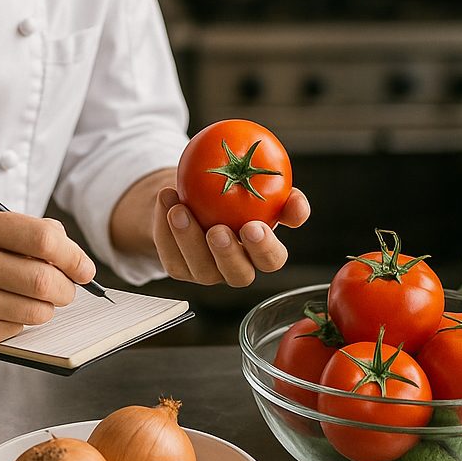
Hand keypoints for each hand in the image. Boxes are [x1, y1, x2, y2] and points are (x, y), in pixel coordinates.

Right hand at [0, 208, 96, 353]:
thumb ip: (22, 231)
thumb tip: (70, 252)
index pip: (43, 239)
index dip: (73, 256)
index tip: (83, 267)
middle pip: (44, 281)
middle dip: (67, 288)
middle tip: (67, 287)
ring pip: (36, 311)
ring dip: (46, 307)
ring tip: (33, 298)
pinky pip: (15, 330)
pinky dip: (20, 321)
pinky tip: (1, 309)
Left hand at [153, 185, 309, 287]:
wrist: (191, 192)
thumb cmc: (232, 191)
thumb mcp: (257, 186)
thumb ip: (282, 195)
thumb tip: (297, 203)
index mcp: (260, 251)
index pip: (272, 260)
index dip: (265, 248)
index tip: (254, 226)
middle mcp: (235, 267)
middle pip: (238, 274)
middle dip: (228, 254)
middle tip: (218, 230)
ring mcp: (206, 271)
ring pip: (199, 267)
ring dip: (188, 238)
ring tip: (178, 209)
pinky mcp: (179, 267)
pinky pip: (170, 254)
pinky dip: (164, 227)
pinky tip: (165, 200)